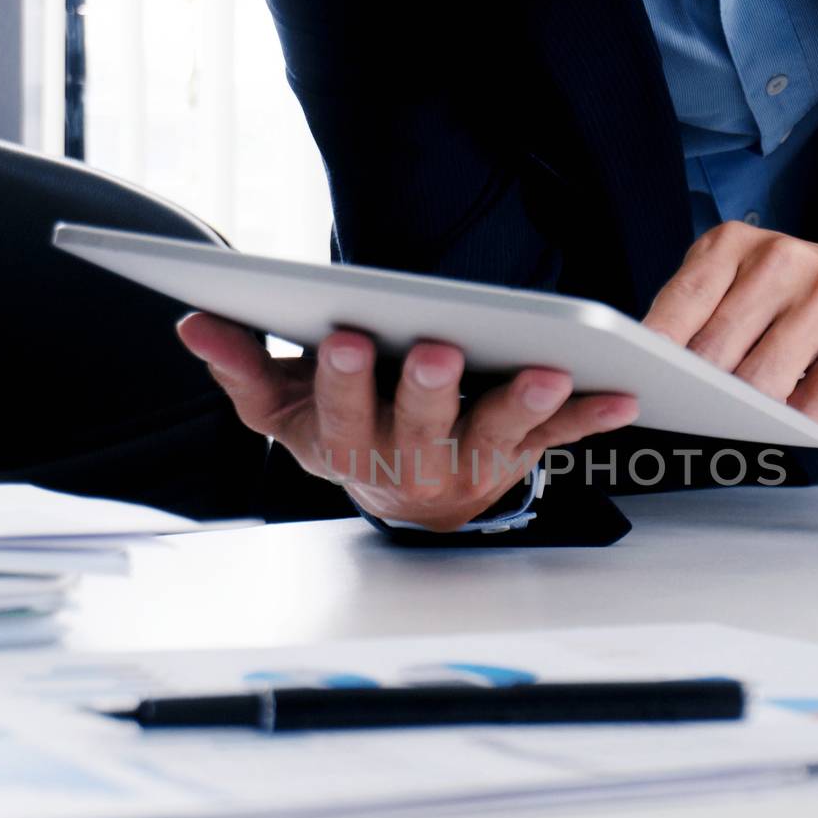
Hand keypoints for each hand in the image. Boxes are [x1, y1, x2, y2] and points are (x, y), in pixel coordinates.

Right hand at [177, 314, 638, 530]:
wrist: (404, 492)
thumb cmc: (346, 433)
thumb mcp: (283, 410)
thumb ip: (242, 368)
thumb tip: (196, 325)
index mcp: (349, 441)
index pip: (340, 410)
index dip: (340, 379)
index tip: (343, 338)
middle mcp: (412, 457)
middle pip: (419, 424)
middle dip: (425, 389)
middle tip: (435, 351)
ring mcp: (472, 457)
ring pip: (497, 433)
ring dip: (523, 402)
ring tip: (551, 370)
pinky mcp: (521, 453)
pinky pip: (559, 439)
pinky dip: (591, 419)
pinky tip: (621, 395)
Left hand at [642, 222, 817, 427]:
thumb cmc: (800, 298)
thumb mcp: (742, 284)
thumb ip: (699, 315)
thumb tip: (652, 374)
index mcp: (737, 244)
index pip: (682, 300)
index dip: (654, 349)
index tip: (636, 380)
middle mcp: (784, 260)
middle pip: (715, 349)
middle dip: (698, 390)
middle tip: (691, 412)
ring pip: (761, 381)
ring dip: (747, 411)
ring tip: (743, 418)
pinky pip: (815, 403)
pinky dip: (796, 423)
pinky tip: (792, 420)